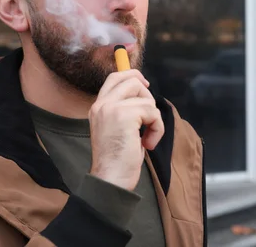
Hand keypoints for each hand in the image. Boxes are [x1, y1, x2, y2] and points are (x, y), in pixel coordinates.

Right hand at [88, 70, 164, 190]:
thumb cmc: (118, 160)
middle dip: (147, 98)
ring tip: (146, 138)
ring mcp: (111, 108)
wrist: (110, 180)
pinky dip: (157, 128)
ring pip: (146, 98)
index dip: (133, 75)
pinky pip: (153, 112)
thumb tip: (144, 95)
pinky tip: (148, 144)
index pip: (115, 77)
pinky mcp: (124, 115)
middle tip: (148, 119)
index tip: (146, 86)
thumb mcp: (119, 128)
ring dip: (154, 118)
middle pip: (132, 80)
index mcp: (98, 107)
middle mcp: (102, 104)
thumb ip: (125, 110)